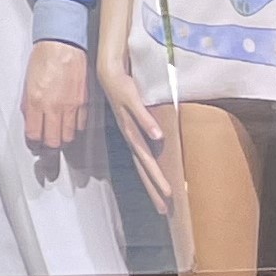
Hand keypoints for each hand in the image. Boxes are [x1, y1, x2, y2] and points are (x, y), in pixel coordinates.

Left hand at [23, 40, 89, 157]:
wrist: (65, 44)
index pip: (34, 136)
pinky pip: (81, 125)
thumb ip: (29, 105)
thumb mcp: (28, 83)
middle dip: (48, 149)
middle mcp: (55, 107)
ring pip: (68, 137)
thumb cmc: (43, 59)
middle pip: (53, 142)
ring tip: (57, 139)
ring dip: (62, 141)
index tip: (33, 146)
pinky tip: (70, 126)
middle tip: (46, 150)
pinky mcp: (86, 103)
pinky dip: (75, 129)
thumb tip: (31, 123)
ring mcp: (72, 106)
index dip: (33, 145)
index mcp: (36, 102)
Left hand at [96, 46, 170, 209]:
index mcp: (131, 137)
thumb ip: (149, 129)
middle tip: (164, 207)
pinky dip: (147, 125)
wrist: (108, 68)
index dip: (151, 187)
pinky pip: (139, 113)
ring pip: (140, 146)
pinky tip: (159, 137)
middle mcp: (128, 132)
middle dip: (153, 186)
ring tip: (167, 186)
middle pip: (142, 164)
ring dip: (152, 166)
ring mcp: (127, 117)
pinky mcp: (129, 99)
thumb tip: (162, 142)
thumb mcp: (138, 116)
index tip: (162, 207)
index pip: (142, 167)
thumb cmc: (126, 93)